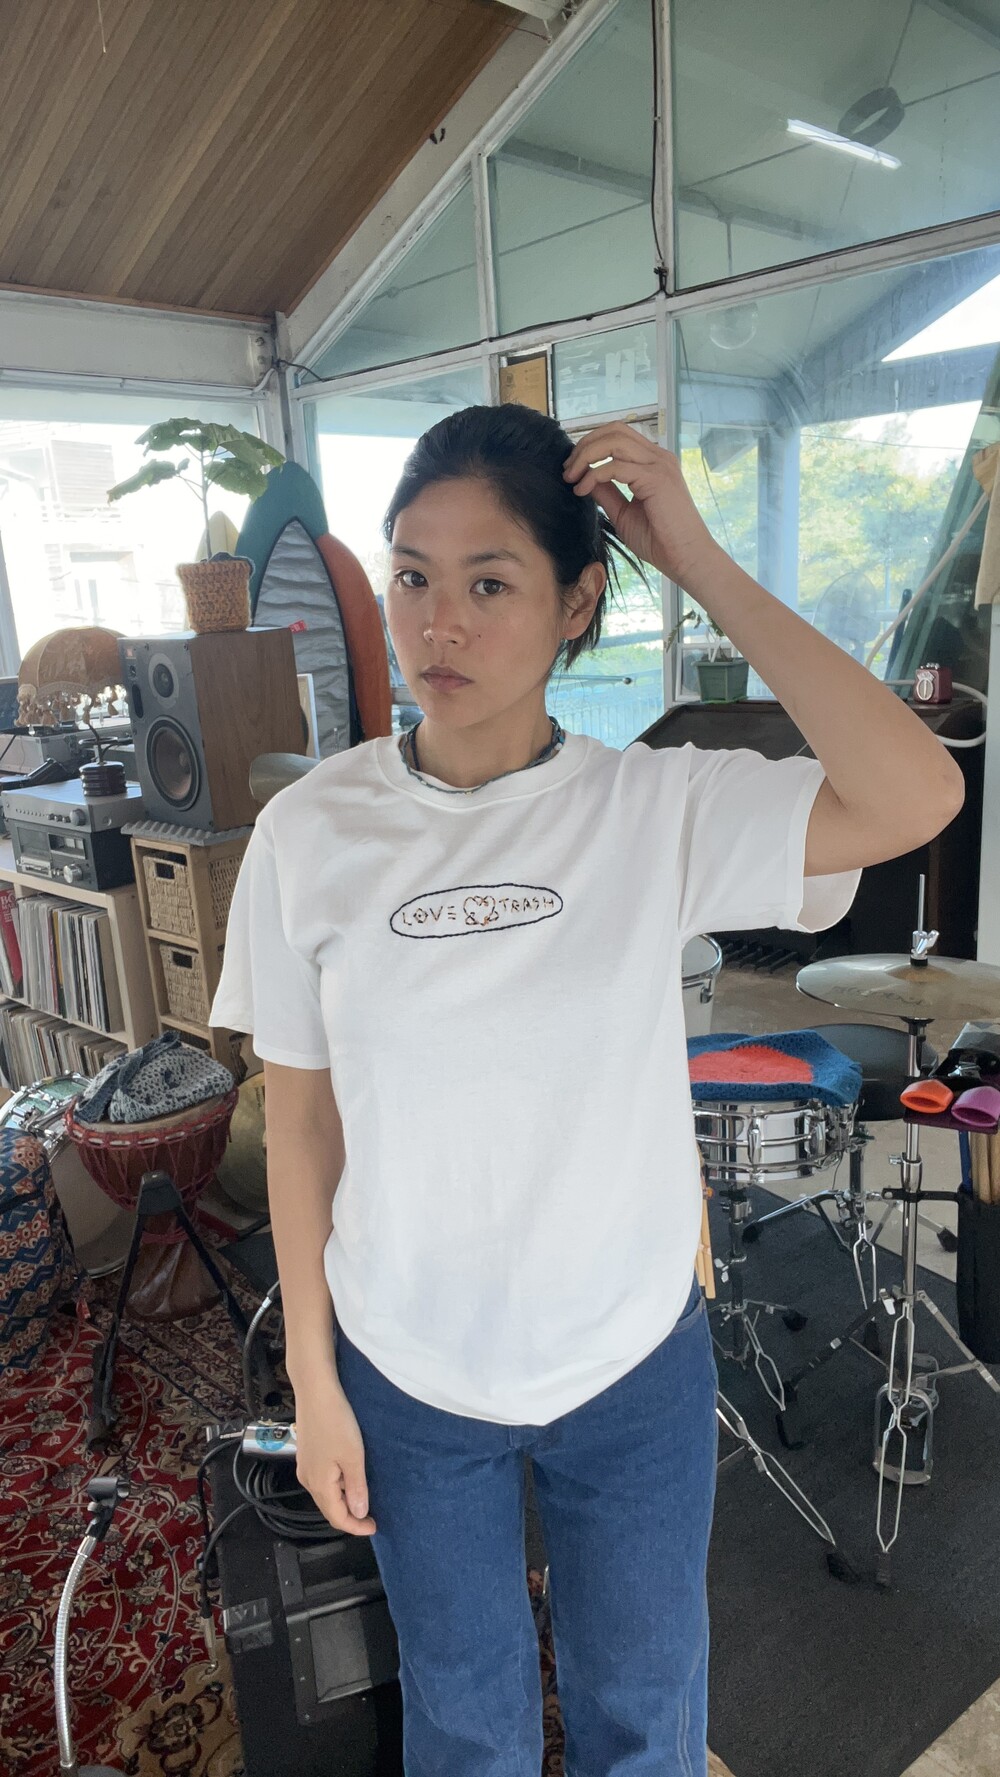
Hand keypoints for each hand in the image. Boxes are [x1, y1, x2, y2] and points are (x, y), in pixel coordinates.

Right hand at [294, 1383, 376, 1536]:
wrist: (316, 1391)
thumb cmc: (336, 1422)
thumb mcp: (353, 1457)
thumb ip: (356, 1488)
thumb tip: (359, 1513)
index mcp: (319, 1484)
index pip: (337, 1517)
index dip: (355, 1527)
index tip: (374, 1527)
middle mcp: (308, 1479)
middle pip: (329, 1508)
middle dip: (349, 1516)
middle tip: (372, 1517)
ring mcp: (305, 1466)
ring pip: (325, 1494)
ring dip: (343, 1501)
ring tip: (364, 1499)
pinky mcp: (307, 1454)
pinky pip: (322, 1480)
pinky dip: (337, 1487)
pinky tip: (349, 1478)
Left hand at [562, 423, 719, 587]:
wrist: (686, 558)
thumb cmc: (659, 540)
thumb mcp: (623, 512)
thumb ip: (607, 492)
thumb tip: (586, 478)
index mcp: (653, 462)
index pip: (618, 435)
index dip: (591, 445)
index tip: (572, 469)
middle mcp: (658, 457)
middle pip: (614, 430)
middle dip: (585, 446)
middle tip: (567, 470)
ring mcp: (659, 464)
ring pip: (613, 441)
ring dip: (585, 456)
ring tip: (571, 478)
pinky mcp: (656, 478)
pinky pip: (615, 466)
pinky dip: (594, 475)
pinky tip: (583, 490)